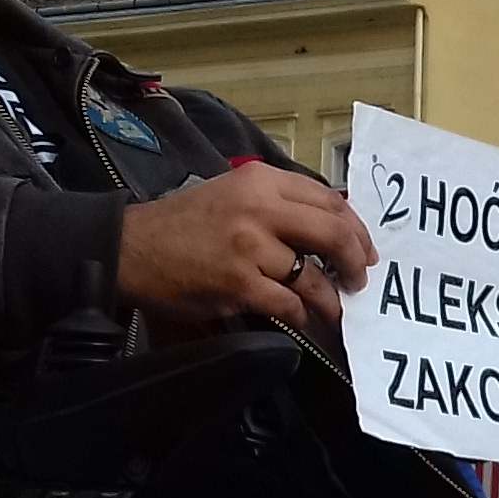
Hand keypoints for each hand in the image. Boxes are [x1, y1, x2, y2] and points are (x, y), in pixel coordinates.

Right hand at [119, 163, 374, 328]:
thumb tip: (331, 227)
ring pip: (314, 276)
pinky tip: (300, 316)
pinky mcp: (240, 283)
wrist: (133, 248)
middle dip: (356, 261)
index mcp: (261, 180)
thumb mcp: (233, 193)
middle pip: (333, 233)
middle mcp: (260, 208)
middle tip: (359, 279)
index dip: (356, 228)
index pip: (329, 200)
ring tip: (334, 307)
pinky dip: (301, 314)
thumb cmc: (183, 222)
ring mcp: (250, 247)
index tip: (365, 248)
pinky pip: (289, 303)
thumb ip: (278, 203)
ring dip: (331, 298)